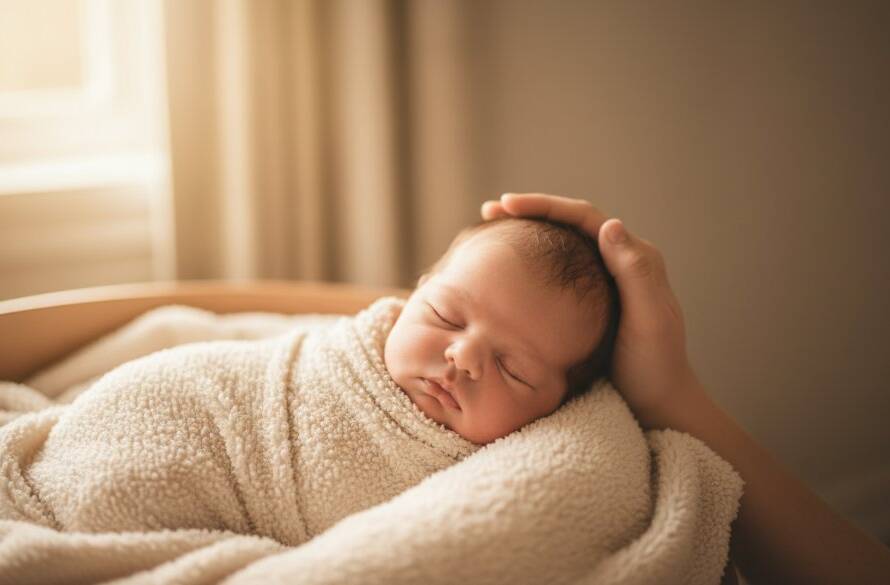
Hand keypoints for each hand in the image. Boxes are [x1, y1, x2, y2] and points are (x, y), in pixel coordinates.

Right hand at [481, 193, 704, 427]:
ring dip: (528, 232)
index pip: (585, 216)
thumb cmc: (655, 366)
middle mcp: (619, 261)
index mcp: (635, 257)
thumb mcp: (649, 321)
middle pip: (569, 223)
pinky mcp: (589, 300)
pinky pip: (556, 270)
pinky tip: (508, 268)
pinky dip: (531, 262)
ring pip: (561, 244)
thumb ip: (635, 274)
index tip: (509, 205)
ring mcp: (602, 280)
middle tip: (490, 210)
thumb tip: (610, 225)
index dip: (546, 205)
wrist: (657, 403)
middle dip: (530, 212)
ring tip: (492, 228)